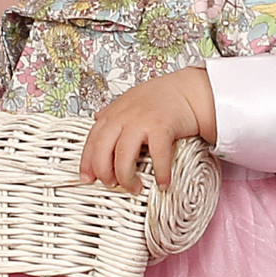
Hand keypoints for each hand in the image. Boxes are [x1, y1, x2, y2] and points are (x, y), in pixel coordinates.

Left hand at [80, 69, 215, 191]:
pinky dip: (160, 173)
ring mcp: (141, 122)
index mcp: (114, 113)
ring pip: (123, 157)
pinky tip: (163, 183)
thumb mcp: (130, 99)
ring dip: (127, 178)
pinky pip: (157, 156)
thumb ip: (113, 112)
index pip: (92, 140)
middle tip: (111, 184)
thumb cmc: (161, 97)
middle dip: (104, 173)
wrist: (188, 89)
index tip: (87, 178)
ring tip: (134, 187)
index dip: (87, 162)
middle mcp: (123, 117)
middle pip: (102, 151)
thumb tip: (97, 119)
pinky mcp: (161, 127)